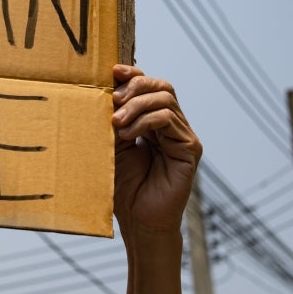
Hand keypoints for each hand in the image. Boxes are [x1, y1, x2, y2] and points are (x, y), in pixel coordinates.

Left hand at [110, 64, 201, 238]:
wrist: (138, 222)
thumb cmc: (124, 188)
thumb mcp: (113, 146)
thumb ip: (113, 120)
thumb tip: (102, 91)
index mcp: (153, 122)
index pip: (149, 85)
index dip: (133, 74)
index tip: (111, 72)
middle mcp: (172, 126)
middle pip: (161, 85)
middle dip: (135, 85)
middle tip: (113, 99)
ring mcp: (183, 135)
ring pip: (165, 98)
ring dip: (136, 104)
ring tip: (116, 121)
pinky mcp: (190, 148)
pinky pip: (169, 119)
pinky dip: (145, 120)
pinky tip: (128, 134)